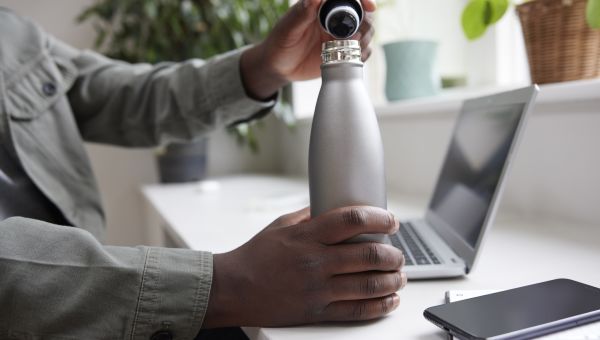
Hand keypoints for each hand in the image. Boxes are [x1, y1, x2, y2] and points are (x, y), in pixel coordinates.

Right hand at [203, 206, 406, 327]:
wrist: (233, 288)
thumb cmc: (256, 255)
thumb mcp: (281, 225)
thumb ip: (310, 216)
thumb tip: (336, 207)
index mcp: (307, 235)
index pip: (352, 220)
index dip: (379, 218)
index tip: (391, 221)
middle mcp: (316, 261)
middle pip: (368, 254)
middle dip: (393, 254)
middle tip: (398, 254)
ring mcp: (318, 289)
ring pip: (369, 284)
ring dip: (393, 279)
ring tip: (399, 275)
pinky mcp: (317, 312)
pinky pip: (357, 310)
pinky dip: (380, 305)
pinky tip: (390, 299)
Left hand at [240, 0, 375, 99]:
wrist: (277, 67)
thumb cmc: (279, 44)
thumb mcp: (288, 29)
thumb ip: (301, 13)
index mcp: (320, 7)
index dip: (362, 0)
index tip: (370, 7)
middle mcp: (332, 19)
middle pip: (361, 14)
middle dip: (365, 23)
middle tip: (358, 37)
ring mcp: (338, 36)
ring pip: (364, 31)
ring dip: (366, 39)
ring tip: (355, 48)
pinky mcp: (341, 52)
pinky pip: (359, 50)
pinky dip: (363, 53)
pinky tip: (355, 57)